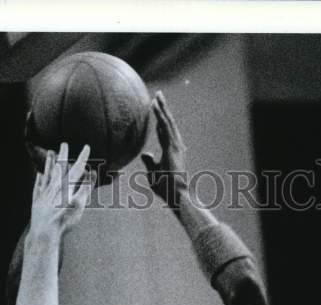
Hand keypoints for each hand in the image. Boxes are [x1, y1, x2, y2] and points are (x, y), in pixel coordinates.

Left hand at [28, 141, 93, 239]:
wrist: (45, 233)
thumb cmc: (64, 221)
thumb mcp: (79, 205)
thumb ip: (85, 188)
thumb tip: (91, 173)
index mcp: (65, 186)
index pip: (76, 168)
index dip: (82, 157)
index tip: (87, 146)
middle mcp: (53, 187)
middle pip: (59, 167)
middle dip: (63, 155)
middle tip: (64, 144)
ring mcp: (44, 193)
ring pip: (47, 174)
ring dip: (49, 163)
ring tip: (50, 153)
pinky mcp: (37, 201)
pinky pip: (38, 186)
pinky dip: (39, 178)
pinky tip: (39, 174)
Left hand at [141, 90, 188, 205]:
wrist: (175, 194)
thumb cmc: (165, 187)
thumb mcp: (153, 172)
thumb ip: (150, 162)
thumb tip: (145, 154)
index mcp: (171, 150)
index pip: (164, 131)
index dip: (160, 119)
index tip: (156, 108)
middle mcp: (175, 145)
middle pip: (168, 122)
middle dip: (163, 108)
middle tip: (158, 95)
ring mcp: (175, 144)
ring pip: (167, 121)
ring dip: (162, 107)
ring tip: (157, 95)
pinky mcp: (172, 145)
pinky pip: (165, 126)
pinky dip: (160, 115)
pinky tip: (155, 105)